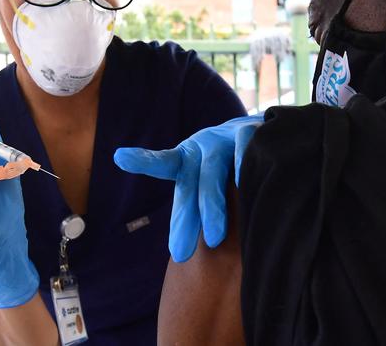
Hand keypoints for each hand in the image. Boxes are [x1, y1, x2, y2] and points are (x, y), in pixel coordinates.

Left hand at [114, 113, 262, 261]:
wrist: (265, 134)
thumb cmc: (231, 165)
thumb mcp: (208, 179)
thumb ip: (196, 205)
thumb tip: (184, 252)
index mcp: (188, 159)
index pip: (164, 164)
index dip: (144, 161)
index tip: (120, 157)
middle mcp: (204, 147)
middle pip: (190, 185)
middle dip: (185, 218)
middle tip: (179, 252)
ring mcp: (226, 139)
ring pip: (213, 174)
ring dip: (212, 205)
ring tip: (213, 237)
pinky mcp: (250, 133)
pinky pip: (245, 151)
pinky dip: (243, 167)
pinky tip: (242, 184)